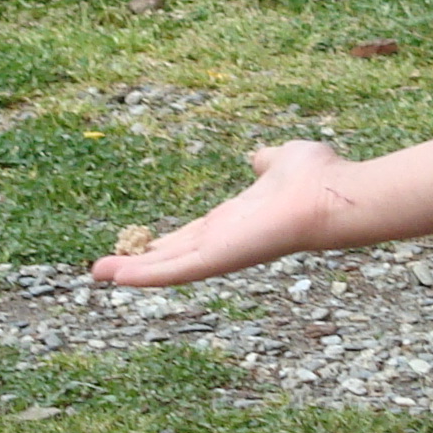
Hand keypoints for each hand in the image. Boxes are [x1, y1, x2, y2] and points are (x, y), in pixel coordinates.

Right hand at [92, 139, 348, 286]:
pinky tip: (115, 276)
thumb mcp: (282, 159)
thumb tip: (260, 156)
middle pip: (174, 254)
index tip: (144, 243)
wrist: (334, 195)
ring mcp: (221, 251)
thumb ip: (267, 161)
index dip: (167, 240)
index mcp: (236, 218)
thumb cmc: (317, 178)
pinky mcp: (219, 259)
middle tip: (106, 269)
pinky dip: (144, 274)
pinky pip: (176, 271)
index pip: (194, 234)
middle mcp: (225, 238)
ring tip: (98, 274)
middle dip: (141, 262)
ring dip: (132, 272)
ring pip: (168, 267)